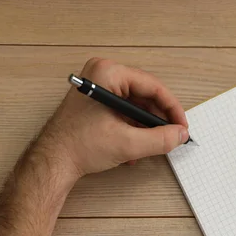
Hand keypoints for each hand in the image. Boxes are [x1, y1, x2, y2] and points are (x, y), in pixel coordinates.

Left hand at [35, 58, 188, 181]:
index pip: (153, 86)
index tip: (182, 126)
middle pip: (145, 95)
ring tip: (153, 145)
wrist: (53, 162)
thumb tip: (180, 135)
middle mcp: (103, 75)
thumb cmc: (78, 146)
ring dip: (147, 127)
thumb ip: (160, 139)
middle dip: (159, 119)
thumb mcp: (128, 144)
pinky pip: (126, 112)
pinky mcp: (97, 103)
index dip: (172, 109)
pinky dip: (135, 129)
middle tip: (172, 136)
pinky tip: (136, 148)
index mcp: (108, 73)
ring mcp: (99, 88)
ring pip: (137, 106)